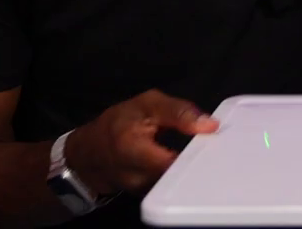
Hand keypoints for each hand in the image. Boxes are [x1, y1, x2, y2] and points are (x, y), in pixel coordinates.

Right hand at [65, 90, 218, 194]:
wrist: (90, 152)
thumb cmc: (118, 123)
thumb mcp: (147, 104)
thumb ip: (179, 112)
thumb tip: (210, 124)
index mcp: (133, 148)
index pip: (173, 162)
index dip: (196, 154)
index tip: (211, 144)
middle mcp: (136, 176)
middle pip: (178, 178)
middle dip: (195, 164)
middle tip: (208, 149)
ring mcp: (141, 190)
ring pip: (176, 185)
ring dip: (188, 171)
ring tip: (195, 154)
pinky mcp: (147, 196)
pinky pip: (170, 188)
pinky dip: (179, 177)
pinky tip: (184, 165)